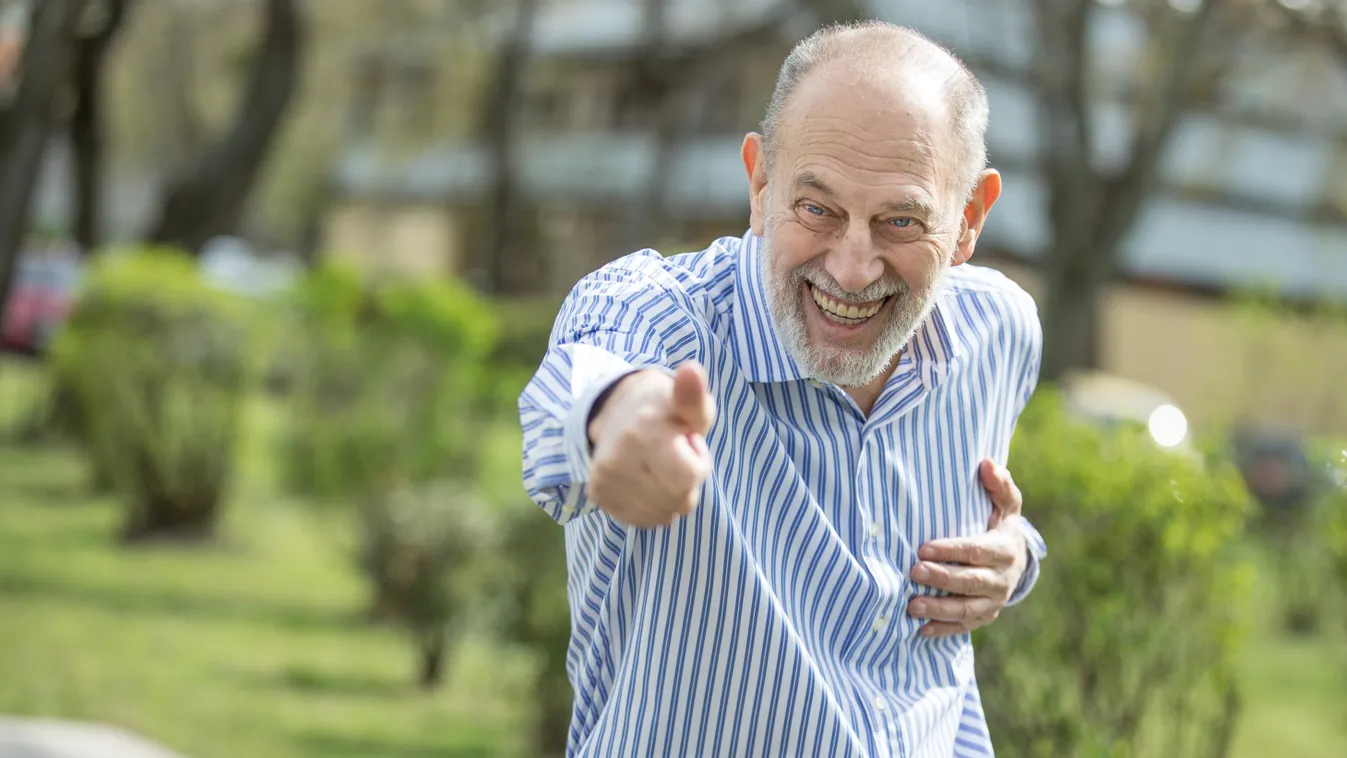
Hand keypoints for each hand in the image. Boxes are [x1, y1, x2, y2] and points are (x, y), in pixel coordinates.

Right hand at [586, 362, 715, 527]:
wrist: (616, 409)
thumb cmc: (665, 408)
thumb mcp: (689, 401)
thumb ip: (694, 395)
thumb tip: (691, 371)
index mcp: (644, 432)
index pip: (689, 477)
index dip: (698, 462)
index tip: (687, 442)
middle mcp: (618, 458)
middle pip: (679, 501)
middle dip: (686, 481)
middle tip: (673, 454)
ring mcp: (605, 479)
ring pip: (662, 515)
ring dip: (670, 496)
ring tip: (658, 466)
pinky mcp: (599, 495)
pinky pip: (643, 520)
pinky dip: (652, 506)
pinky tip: (646, 481)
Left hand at [907, 459, 1026, 636]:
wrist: (1018, 562)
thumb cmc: (1001, 526)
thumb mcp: (1006, 505)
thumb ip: (999, 485)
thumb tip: (986, 463)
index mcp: (1004, 549)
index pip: (976, 550)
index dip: (951, 550)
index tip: (924, 548)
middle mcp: (1002, 578)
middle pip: (970, 582)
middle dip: (942, 578)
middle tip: (914, 572)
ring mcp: (994, 601)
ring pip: (966, 609)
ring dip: (938, 609)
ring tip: (911, 605)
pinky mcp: (985, 617)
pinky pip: (964, 626)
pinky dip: (943, 629)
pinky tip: (920, 629)